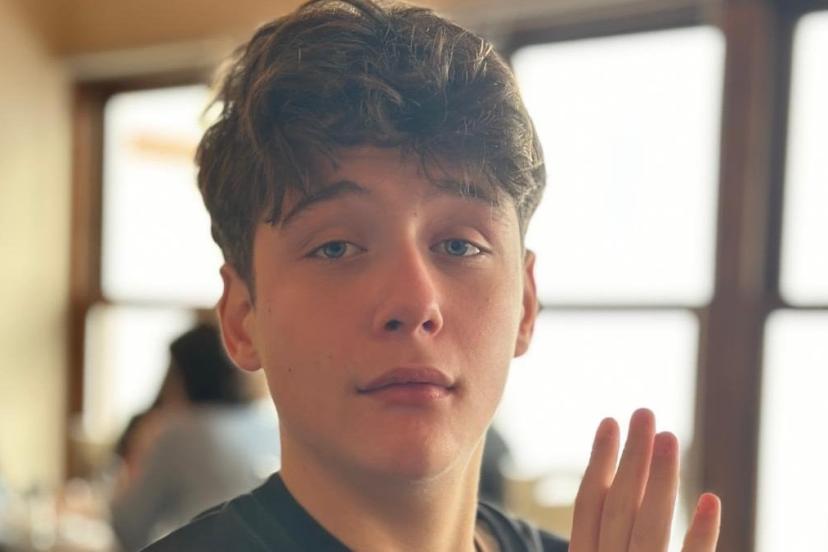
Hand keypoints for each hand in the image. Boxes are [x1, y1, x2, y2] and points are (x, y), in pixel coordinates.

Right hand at [569, 409, 720, 551]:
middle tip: (644, 413)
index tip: (609, 421)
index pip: (588, 506)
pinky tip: (710, 499)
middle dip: (632, 457)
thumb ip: (608, 538)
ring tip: (668, 436)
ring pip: (650, 528)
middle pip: (619, 507)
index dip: (598, 460)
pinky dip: (701, 534)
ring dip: (660, 479)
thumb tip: (628, 482)